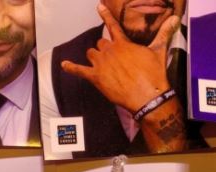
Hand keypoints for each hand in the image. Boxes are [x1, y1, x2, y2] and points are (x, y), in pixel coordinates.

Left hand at [61, 3, 179, 112]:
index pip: (112, 25)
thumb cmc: (153, 74)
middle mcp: (110, 50)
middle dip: (104, 49)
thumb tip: (175, 18)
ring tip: (101, 64)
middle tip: (112, 59)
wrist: (146, 95)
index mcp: (123, 43)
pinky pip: (79, 70)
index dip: (105, 15)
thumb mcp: (159, 51)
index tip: (99, 6)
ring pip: (91, 53)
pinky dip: (71, 67)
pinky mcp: (95, 78)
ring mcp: (101, 64)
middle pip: (100, 43)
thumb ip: (164, 33)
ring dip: (94, 57)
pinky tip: (64, 64)